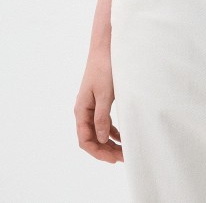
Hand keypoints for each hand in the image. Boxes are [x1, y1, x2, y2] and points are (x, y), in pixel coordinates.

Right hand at [74, 48, 123, 162]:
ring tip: (124, 150)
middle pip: (92, 138)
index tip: (113, 158)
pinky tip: (122, 137)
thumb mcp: (105, 94)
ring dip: (110, 142)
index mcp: (81, 110)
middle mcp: (84, 110)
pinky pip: (104, 122)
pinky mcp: (100, 101)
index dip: (98, 152)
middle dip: (106, 150)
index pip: (85, 140)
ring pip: (99, 131)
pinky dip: (112, 131)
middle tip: (123, 157)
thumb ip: (102, 117)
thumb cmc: (104, 68)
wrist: (106, 47)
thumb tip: (101, 139)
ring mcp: (92, 106)